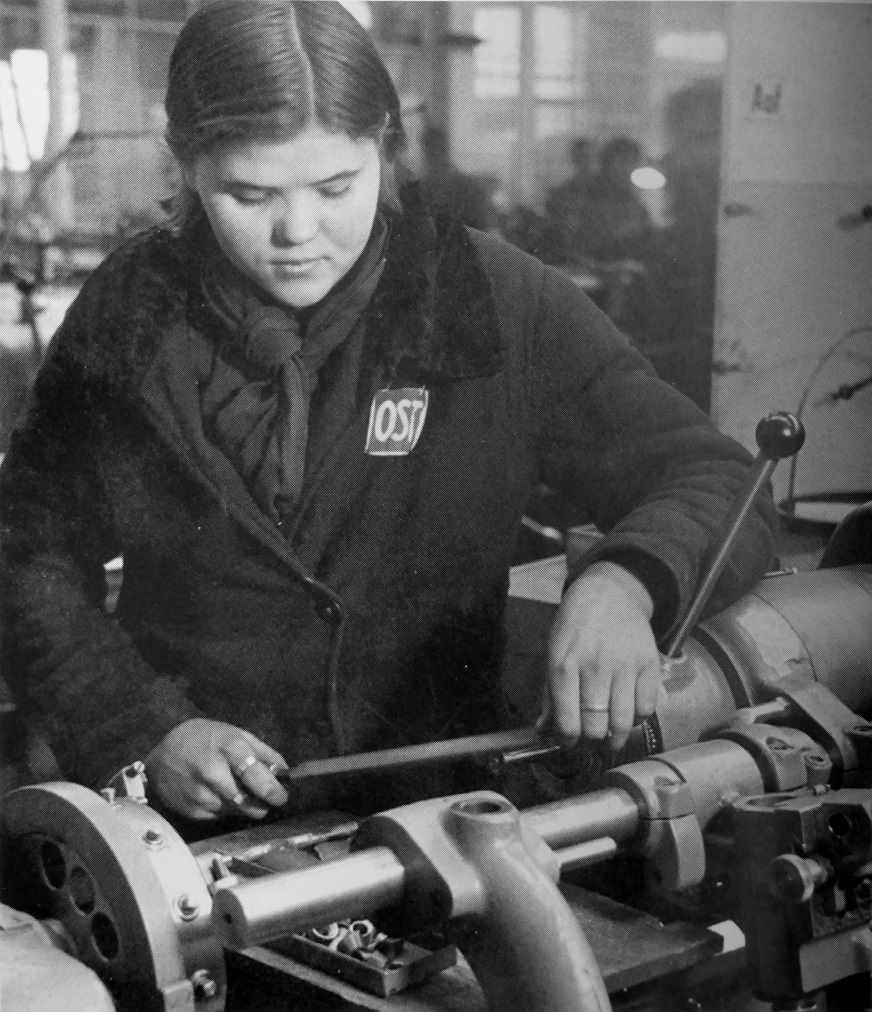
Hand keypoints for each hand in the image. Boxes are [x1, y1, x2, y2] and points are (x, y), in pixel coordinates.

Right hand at [145, 719, 288, 819]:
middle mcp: (213, 773)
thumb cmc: (204, 738)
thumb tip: (285, 773)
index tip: (281, 797)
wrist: (162, 750)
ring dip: (242, 807)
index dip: (274, 792)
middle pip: (248, 803)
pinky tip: (217, 794)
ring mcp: (200, 794)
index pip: (258, 778)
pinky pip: (218, 816)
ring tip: (235, 789)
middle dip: (260, 804)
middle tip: (263, 798)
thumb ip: (264, 753)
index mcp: (229, 749)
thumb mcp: (236, 734)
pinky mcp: (191, 810)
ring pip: (235, 813)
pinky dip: (224, 809)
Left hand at [540, 561, 661, 750]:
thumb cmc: (575, 627)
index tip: (570, 742)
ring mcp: (624, 665)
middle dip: (591, 742)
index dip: (568, 742)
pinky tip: (628, 714)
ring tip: (609, 737)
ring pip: (622, 723)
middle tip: (590, 741)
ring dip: (615, 738)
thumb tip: (544, 732)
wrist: (608, 594)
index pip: (568, 722)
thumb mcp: (553, 655)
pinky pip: (647, 708)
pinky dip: (637, 719)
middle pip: (596, 727)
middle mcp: (594, 666)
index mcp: (564, 665)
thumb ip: (550, 695)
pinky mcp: (649, 664)